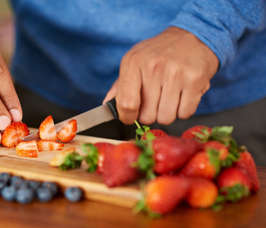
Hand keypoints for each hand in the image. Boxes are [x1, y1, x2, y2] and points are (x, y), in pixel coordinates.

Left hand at [104, 27, 218, 124]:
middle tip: (155, 101)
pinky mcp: (195, 80)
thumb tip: (106, 106)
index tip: (131, 117)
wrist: (194, 35)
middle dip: (150, 114)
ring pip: (166, 118)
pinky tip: (183, 95)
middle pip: (147, 116)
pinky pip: (185, 113)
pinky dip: (184, 110)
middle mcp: (153, 67)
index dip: (127, 117)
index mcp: (134, 62)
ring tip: (169, 97)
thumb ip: (120, 86)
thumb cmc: (160, 52)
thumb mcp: (135, 61)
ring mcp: (175, 73)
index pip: (126, 104)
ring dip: (167, 113)